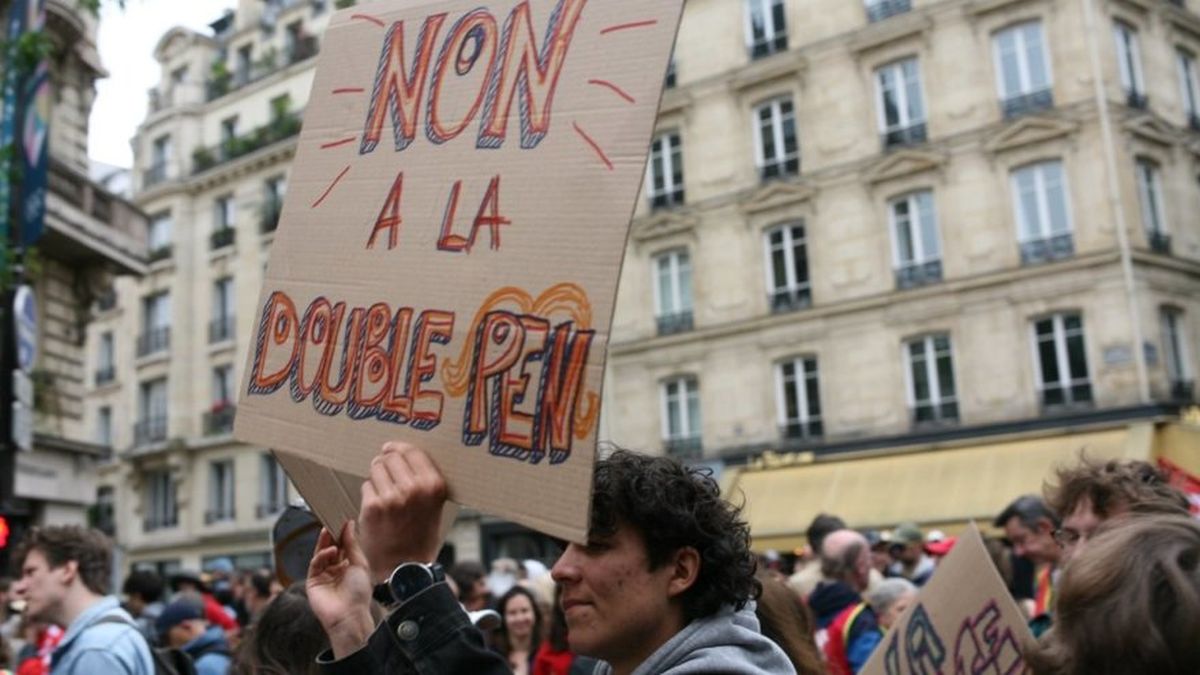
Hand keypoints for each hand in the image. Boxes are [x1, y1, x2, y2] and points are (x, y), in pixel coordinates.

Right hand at [307, 522, 375, 657]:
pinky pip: (315, 564)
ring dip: (324, 543)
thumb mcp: (359, 563)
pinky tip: (330, 551)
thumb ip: (352, 544)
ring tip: (328, 532)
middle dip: (330, 536)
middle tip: (330, 522)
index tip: (342, 520)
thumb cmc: (359, 592)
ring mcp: (323, 576)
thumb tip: (349, 524)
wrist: (349, 615)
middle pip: (330, 548)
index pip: (343, 547)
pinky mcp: (313, 581)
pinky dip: (321, 555)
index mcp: (348, 566)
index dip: (342, 534)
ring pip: (321, 554)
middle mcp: (335, 570)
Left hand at [359, 442, 448, 581]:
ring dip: (377, 478)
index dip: (399, 449)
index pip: (412, 451)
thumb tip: (404, 453)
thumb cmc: (421, 537)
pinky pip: (366, 486)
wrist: (405, 568)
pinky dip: (369, 494)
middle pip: (391, 456)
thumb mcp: (435, 505)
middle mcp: (414, 488)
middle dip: (386, 463)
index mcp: (434, 485)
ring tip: (383, 494)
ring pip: (376, 469)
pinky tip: (377, 507)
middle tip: (386, 475)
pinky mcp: (373, 507)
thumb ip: (425, 480)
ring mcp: (392, 497)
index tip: (392, 449)